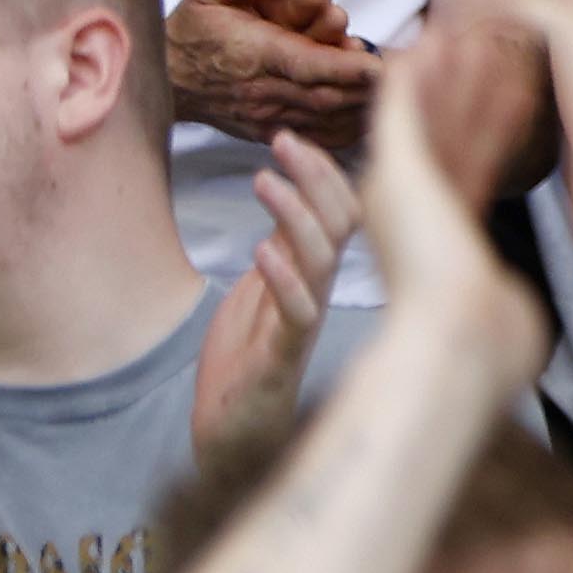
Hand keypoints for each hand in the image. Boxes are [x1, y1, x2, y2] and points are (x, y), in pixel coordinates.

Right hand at [171, 0, 382, 141]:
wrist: (165, 80)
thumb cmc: (192, 30)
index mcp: (252, 54)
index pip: (303, 64)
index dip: (341, 66)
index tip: (377, 65)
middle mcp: (263, 91)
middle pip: (324, 94)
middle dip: (364, 86)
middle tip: (405, 77)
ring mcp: (268, 117)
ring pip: (325, 118)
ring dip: (362, 106)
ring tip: (400, 95)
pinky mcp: (270, 133)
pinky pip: (315, 138)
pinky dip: (347, 131)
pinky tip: (375, 121)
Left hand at [181, 131, 358, 478]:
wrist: (231, 435)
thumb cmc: (248, 359)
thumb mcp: (262, 286)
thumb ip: (282, 246)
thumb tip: (289, 193)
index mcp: (316, 274)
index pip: (341, 209)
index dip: (322, 171)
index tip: (290, 137)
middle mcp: (321, 292)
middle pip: (341, 223)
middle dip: (316, 177)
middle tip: (283, 141)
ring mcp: (305, 323)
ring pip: (322, 259)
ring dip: (294, 214)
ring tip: (263, 181)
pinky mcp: (282, 356)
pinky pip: (297, 313)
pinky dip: (283, 278)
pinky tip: (261, 250)